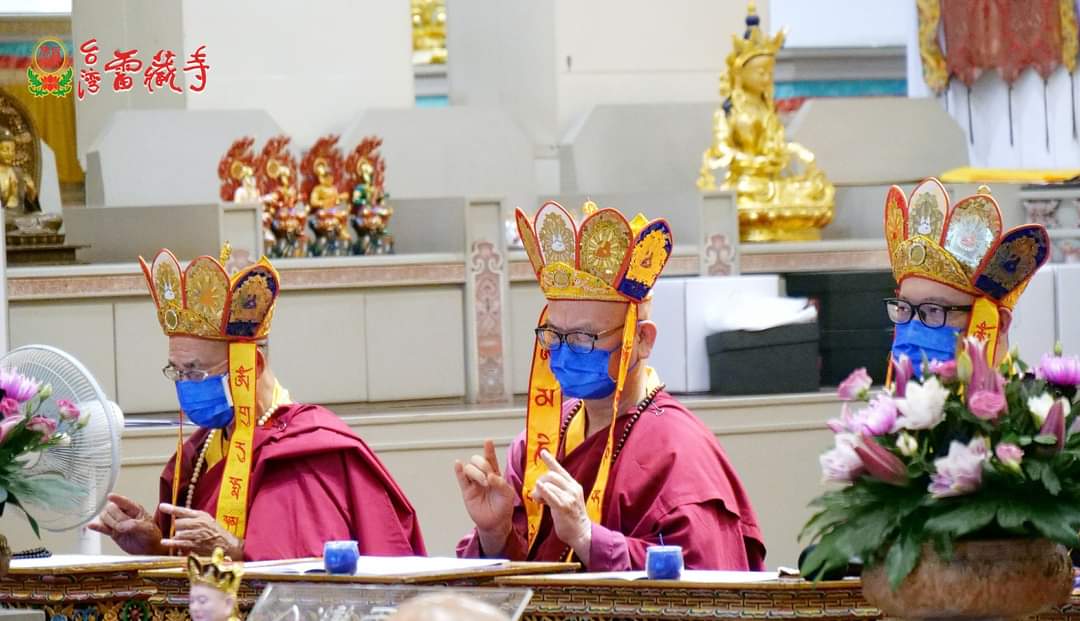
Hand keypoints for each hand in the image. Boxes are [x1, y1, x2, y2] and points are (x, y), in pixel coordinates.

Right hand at [87, 493, 165, 554]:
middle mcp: (124, 514)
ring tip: (116, 529)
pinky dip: (96, 526)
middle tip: (121, 526)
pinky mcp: (112, 532)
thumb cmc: (151, 536)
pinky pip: (102, 528)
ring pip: (105, 516)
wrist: (148, 549)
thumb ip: (135, 526)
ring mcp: (117, 522)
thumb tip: (122, 525)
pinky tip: (91, 525)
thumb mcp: (148, 529)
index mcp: (135, 509)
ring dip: (107, 522)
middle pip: (111, 509)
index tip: (110, 496)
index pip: (124, 501)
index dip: (117, 499)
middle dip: (114, 517)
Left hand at [158, 503, 242, 558]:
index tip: (161, 506)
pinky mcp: (195, 545)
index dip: (171, 509)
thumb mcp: (207, 520)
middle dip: (177, 527)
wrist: (228, 545)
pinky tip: (164, 542)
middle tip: (183, 530)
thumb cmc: (216, 533)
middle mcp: (199, 523)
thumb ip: (194, 518)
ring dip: (177, 536)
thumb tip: (178, 518)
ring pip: (178, 533)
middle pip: (178, 523)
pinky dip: (171, 543)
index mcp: (201, 516)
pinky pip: (180, 543)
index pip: (183, 511)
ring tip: (183, 538)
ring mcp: (197, 535)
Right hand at [455, 440, 515, 554]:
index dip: (489, 450)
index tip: (488, 441)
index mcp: (495, 474)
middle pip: (478, 461)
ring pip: (470, 469)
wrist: (496, 523)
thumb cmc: (503, 507)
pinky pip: (461, 479)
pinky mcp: (467, 491)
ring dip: (477, 473)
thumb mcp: (507, 494)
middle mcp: (484, 476)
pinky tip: (458, 464)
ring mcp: (474, 483)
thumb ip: (501, 484)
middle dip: (483, 465)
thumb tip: (490, 476)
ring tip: (483, 483)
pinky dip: (459, 471)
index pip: (491, 459)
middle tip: (489, 477)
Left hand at [530, 450, 591, 563]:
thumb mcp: (567, 500)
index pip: (560, 470)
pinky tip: (538, 496)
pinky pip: (550, 494)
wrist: (582, 534)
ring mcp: (569, 497)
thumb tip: (541, 487)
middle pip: (551, 475)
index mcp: (574, 486)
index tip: (542, 452)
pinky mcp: (564, 506)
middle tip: (537, 495)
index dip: (550, 460)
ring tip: (539, 500)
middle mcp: (573, 489)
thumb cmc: (572, 519)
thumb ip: (557, 491)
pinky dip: (542, 492)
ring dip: (539, 491)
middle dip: (541, 482)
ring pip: (548, 483)